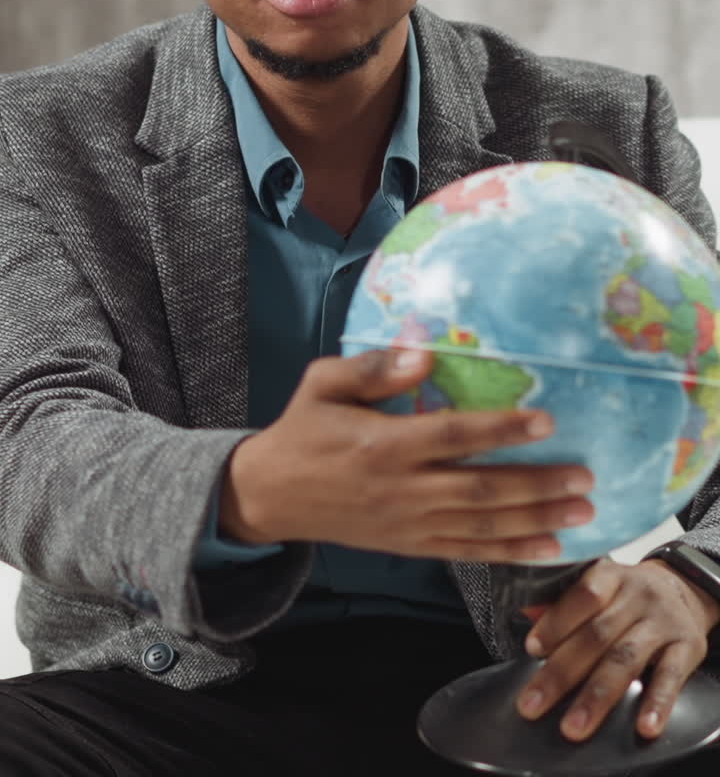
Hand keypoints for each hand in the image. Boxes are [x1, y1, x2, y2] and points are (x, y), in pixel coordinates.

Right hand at [220, 347, 594, 560]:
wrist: (271, 495)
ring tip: (583, 512)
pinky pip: (466, 552)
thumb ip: (372, 369)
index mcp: (383, 444)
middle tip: (586, 477)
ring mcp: (407, 523)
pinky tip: (548, 548)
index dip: (501, 430)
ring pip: (481, 527)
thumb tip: (425, 355)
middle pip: (479, 491)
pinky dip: (509, 553)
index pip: (452, 437)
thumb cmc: (303, 430)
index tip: (546, 421)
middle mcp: (401, 489)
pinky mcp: (409, 545)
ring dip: (535, 521)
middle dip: (536, 485)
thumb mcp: (323, 384)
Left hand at [517, 556, 719, 740]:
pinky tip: (643, 726)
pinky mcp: (688, 646)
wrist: (682, 588)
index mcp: (610, 575)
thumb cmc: (627, 594)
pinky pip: (672, 677)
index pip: (583, 595)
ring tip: (575, 726)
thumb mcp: (599, 585)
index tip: (532, 649)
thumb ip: (564, 602)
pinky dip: (657, 703)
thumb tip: (526, 613)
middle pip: (597, 635)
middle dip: (562, 673)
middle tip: (533, 704)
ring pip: (626, 659)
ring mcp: (663, 621)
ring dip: (597, 697)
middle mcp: (638, 595)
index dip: (556, 622)